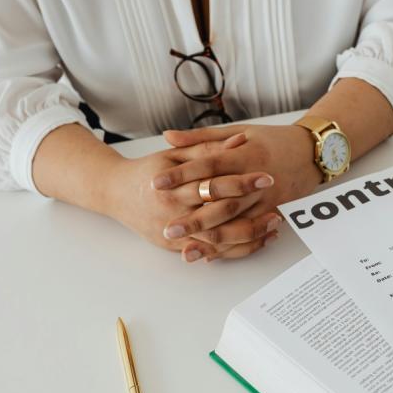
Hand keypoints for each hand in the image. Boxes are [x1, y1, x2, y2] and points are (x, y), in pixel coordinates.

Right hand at [103, 134, 278, 258]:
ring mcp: (176, 233)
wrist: (115, 193)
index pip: (215, 183)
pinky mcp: (177, 247)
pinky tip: (257, 241)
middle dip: (252, 209)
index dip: (242, 181)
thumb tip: (240, 140)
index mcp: (174, 185)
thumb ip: (207, 148)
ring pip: (219, 239)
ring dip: (249, 233)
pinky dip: (236, 248)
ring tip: (274, 225)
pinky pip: (212, 252)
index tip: (266, 176)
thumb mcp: (174, 155)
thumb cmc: (147, 171)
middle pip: (220, 213)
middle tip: (277, 204)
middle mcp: (174, 211)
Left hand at [152, 124, 322, 259]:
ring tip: (186, 250)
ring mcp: (267, 201)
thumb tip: (168, 137)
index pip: (209, 165)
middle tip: (168, 229)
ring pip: (237, 225)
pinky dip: (231, 247)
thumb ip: (201, 137)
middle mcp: (256, 181)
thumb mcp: (238, 130)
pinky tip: (211, 255)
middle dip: (195, 219)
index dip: (183, 175)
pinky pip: (250, 235)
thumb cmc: (272, 140)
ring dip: (212, 241)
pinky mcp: (274, 214)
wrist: (312, 153)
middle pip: (222, 203)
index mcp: (245, 155)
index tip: (157, 183)